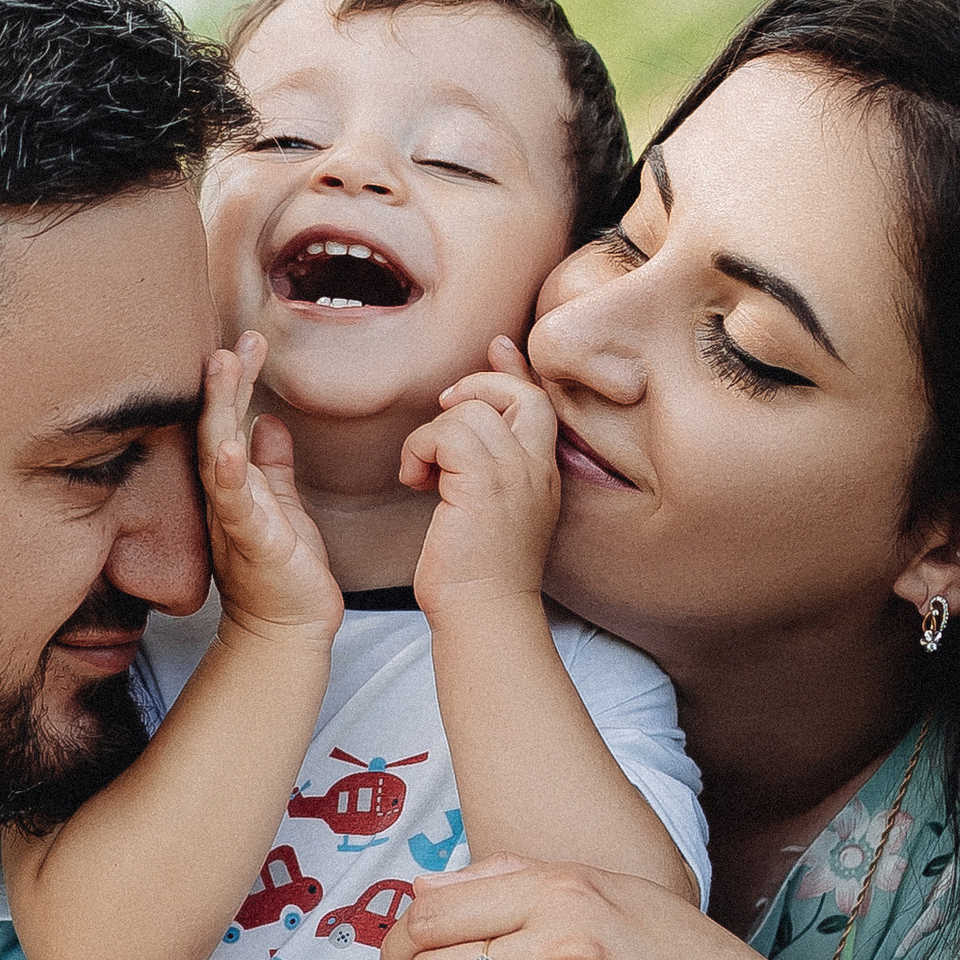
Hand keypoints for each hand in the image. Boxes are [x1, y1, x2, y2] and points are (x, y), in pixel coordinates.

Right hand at [200, 338, 341, 648]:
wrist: (287, 631)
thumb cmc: (284, 572)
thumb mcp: (281, 506)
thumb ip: (272, 466)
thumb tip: (267, 421)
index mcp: (235, 484)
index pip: (230, 420)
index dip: (235, 381)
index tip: (248, 341)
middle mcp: (225, 496)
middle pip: (216, 426)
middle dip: (223, 381)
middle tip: (234, 339)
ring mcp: (233, 517)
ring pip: (217, 452)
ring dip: (219, 408)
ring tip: (223, 366)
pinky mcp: (251, 542)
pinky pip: (235, 503)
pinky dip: (230, 473)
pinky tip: (231, 444)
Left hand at [400, 341, 559, 617]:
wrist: (482, 614)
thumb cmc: (478, 572)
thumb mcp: (490, 506)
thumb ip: (486, 460)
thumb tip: (462, 413)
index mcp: (543, 473)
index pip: (539, 400)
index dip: (515, 368)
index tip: (496, 346)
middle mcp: (537, 468)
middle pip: (518, 393)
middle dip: (477, 389)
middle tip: (443, 416)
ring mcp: (515, 474)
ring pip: (470, 412)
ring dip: (432, 436)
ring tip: (423, 475)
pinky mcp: (484, 483)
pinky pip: (445, 433)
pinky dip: (419, 450)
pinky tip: (415, 482)